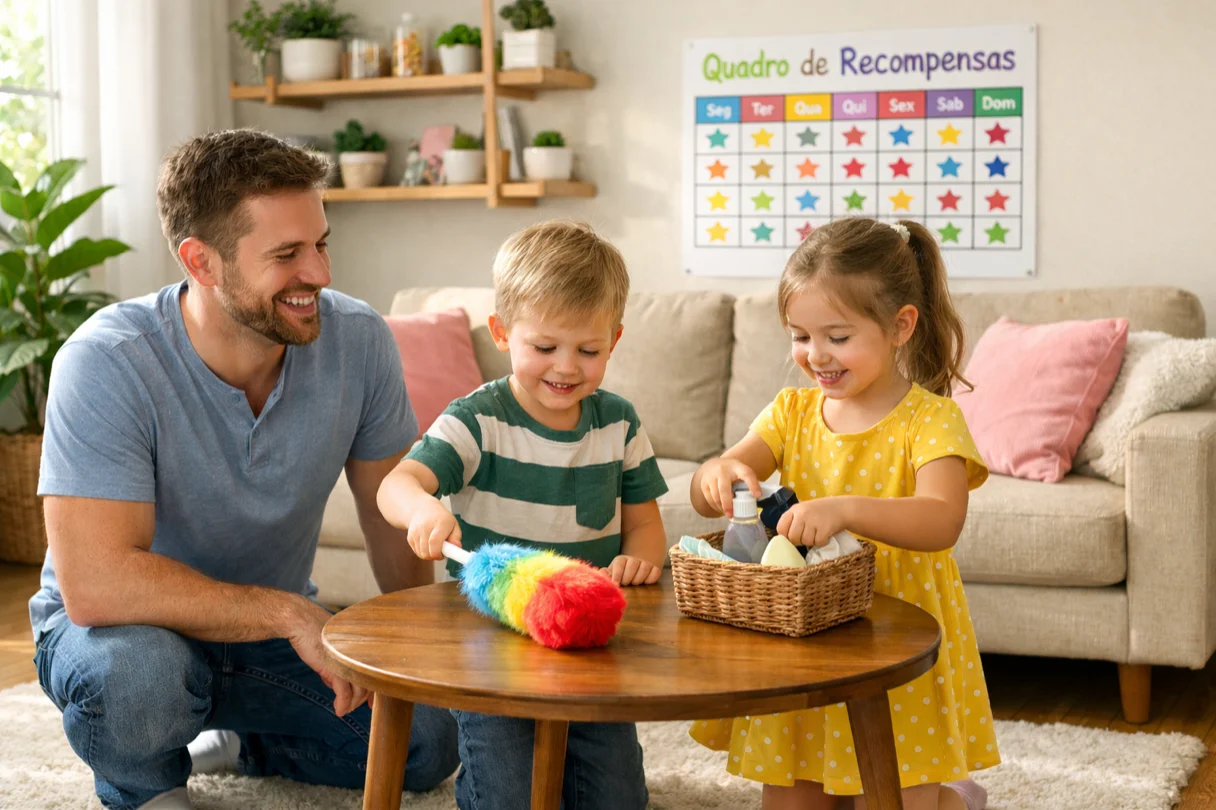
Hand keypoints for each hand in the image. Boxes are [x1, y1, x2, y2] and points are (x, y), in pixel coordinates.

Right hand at [285, 597, 369, 717]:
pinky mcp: (337, 668)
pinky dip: (342, 704)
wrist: (300, 623)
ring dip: (351, 704)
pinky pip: (344, 692)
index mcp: (361, 647)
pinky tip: (339, 710)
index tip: (371, 703)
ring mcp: (350, 661)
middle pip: (368, 682)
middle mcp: (360, 653)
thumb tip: (338, 686)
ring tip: (343, 709)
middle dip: (362, 699)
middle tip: (353, 708)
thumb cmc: (314, 634)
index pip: (374, 671)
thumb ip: (340, 666)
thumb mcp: (332, 651)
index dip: (373, 689)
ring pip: (358, 690)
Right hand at [406, 497, 460, 560]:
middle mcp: (426, 526)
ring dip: (429, 555)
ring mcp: (416, 531)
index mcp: (440, 522)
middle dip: (435, 556)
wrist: (423, 509)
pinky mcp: (410, 537)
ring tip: (435, 547)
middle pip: (427, 551)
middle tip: (441, 552)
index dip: (438, 553)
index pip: (435, 542)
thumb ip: (456, 537)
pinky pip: (417, 552)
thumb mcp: (453, 525)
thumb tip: (457, 546)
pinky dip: (423, 552)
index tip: (443, 555)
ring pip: (422, 553)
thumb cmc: (441, 519)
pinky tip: (427, 545)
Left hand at [606, 555, 661, 585]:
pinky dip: (651, 578)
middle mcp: (633, 560)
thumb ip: (605, 574)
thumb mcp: (611, 574)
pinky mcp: (655, 569)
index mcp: (620, 560)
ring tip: (634, 583)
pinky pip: (656, 572)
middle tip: (626, 584)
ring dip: (639, 578)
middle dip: (628, 577)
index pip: (619, 563)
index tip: (616, 584)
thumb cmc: (620, 575)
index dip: (617, 574)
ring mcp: (645, 564)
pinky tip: (646, 583)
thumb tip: (600, 574)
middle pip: (632, 565)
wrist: (635, 569)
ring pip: (644, 567)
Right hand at [699, 457, 760, 516]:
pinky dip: (716, 506)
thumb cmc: (732, 473)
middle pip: (724, 489)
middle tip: (732, 515)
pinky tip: (721, 509)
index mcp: (737, 467)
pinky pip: (710, 498)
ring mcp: (711, 476)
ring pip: (716, 496)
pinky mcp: (704, 483)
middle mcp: (723, 470)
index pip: (747, 474)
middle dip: (728, 504)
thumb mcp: (742, 473)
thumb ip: (749, 483)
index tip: (757, 496)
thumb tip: (758, 499)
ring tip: (729, 514)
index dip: (753, 485)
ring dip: (722, 507)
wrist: (714, 465)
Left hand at [776, 498, 851, 548]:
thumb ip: (793, 521)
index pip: (781, 528)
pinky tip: (825, 534)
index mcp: (794, 509)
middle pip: (792, 537)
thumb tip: (785, 540)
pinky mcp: (824, 528)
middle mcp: (802, 514)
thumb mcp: (803, 511)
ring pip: (806, 541)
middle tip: (808, 536)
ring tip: (817, 533)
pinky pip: (818, 543)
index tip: (793, 536)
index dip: (786, 535)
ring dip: (812, 541)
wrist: (842, 508)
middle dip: (799, 541)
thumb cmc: (820, 511)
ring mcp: (813, 521)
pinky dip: (822, 542)